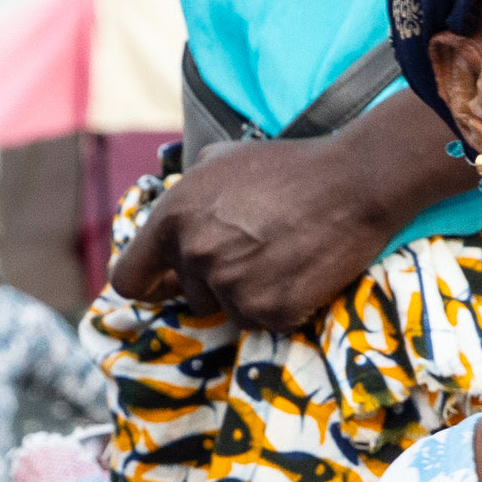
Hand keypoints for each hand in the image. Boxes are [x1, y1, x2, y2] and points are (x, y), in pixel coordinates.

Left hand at [104, 135, 398, 332]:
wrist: (352, 184)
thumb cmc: (289, 167)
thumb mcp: (222, 159)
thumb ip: (187, 192)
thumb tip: (174, 214)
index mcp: (172, 219)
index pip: (129, 280)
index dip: (148, 285)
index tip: (165, 286)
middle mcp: (195, 256)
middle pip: (189, 297)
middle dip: (216, 282)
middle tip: (256, 251)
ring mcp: (231, 287)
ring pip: (228, 310)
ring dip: (251, 294)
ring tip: (282, 256)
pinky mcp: (269, 312)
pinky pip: (265, 322)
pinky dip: (282, 306)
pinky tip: (301, 272)